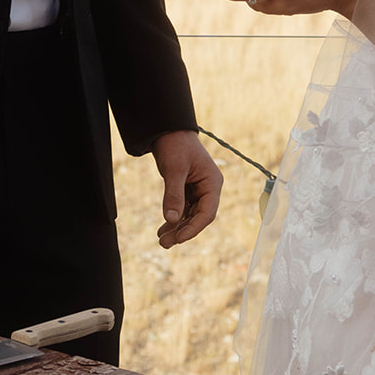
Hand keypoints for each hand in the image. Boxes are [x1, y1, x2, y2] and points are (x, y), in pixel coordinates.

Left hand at [152, 130, 222, 248]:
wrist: (167, 130)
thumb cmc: (175, 145)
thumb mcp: (174, 170)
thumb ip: (173, 195)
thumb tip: (172, 219)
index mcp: (213, 183)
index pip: (207, 212)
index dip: (193, 228)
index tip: (178, 238)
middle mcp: (208, 188)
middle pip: (199, 217)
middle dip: (182, 231)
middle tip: (165, 244)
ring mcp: (198, 189)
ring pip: (190, 215)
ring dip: (176, 228)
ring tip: (161, 240)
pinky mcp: (187, 189)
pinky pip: (183, 209)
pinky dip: (173, 219)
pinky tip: (162, 229)